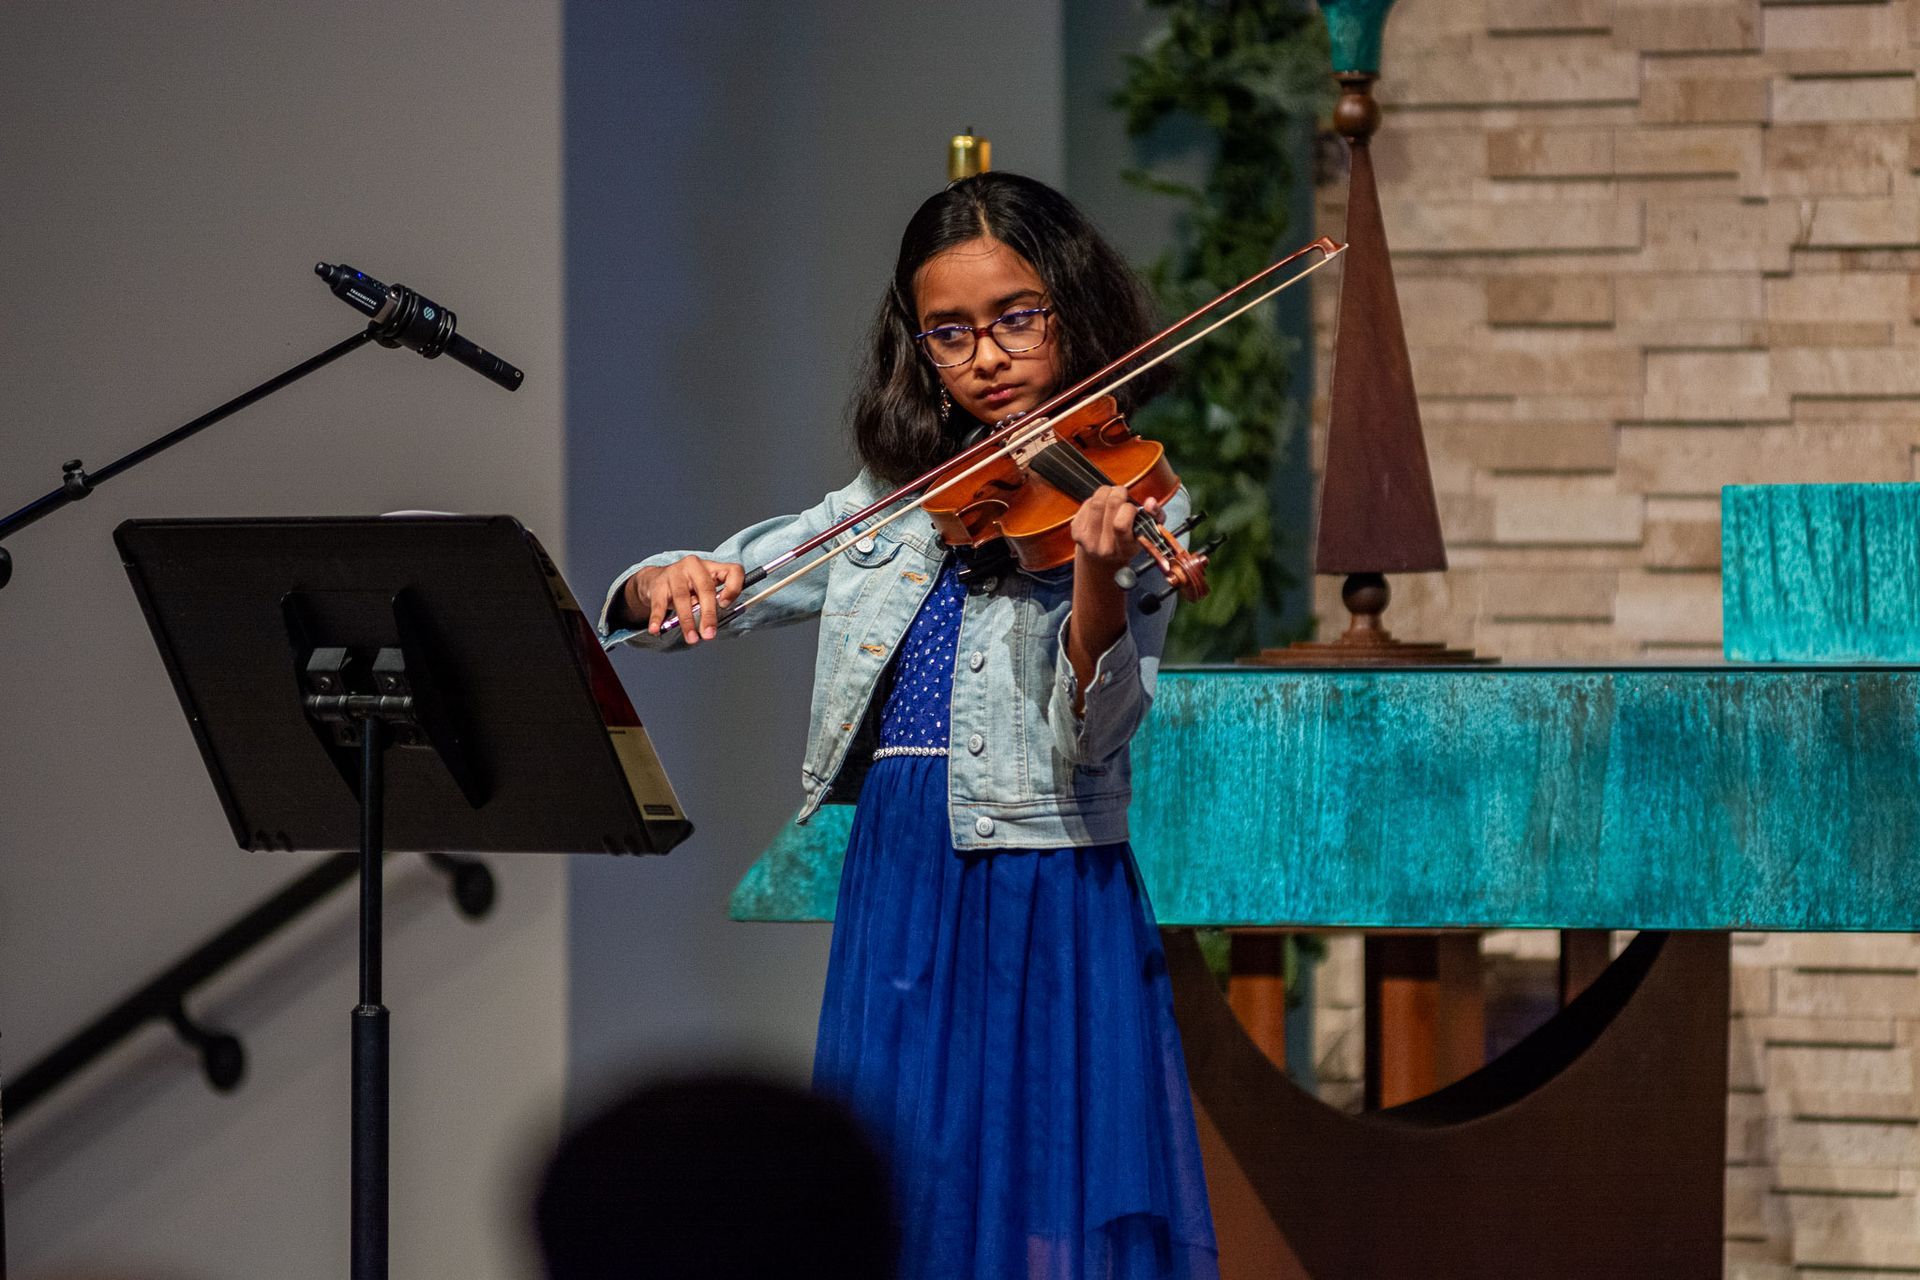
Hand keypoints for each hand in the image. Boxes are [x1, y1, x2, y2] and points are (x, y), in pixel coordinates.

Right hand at [628, 556, 744, 642]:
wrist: (654, 580)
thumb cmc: (686, 588)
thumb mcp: (702, 590)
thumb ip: (711, 603)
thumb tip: (714, 624)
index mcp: (711, 567)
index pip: (732, 571)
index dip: (733, 588)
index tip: (726, 605)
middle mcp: (694, 566)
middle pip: (706, 589)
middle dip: (709, 614)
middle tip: (709, 634)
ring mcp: (675, 573)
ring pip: (682, 598)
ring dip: (687, 621)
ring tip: (691, 638)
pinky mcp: (658, 584)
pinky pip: (659, 604)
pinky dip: (657, 618)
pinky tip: (656, 629)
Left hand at [1069, 486, 1161, 573]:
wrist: (1102, 558)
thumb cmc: (1129, 541)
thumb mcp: (1147, 532)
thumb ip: (1155, 516)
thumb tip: (1150, 501)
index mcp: (1124, 549)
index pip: (1120, 524)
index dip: (1128, 509)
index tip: (1132, 507)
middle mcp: (1104, 548)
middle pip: (1109, 507)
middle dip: (1118, 493)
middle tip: (1122, 493)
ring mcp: (1087, 540)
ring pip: (1096, 502)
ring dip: (1106, 491)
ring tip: (1112, 493)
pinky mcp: (1076, 532)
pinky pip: (1086, 504)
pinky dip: (1095, 498)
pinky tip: (1101, 504)